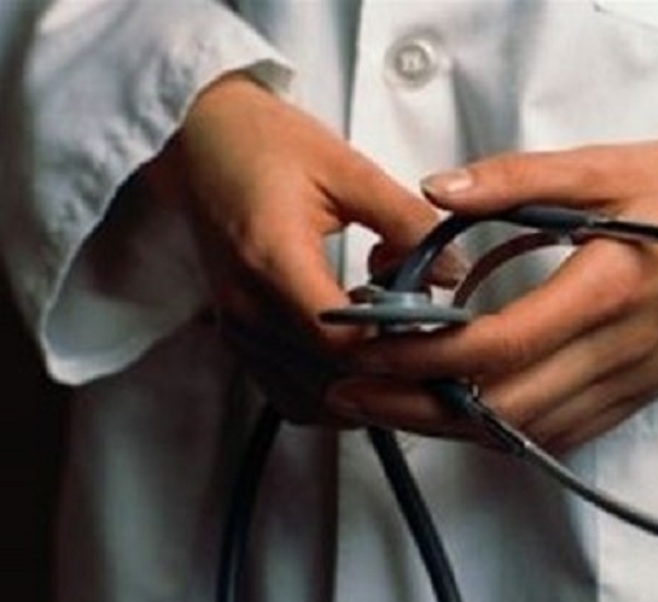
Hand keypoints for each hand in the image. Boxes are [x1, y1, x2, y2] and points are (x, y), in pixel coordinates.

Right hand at [142, 73, 448, 420]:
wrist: (199, 141)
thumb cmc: (267, 145)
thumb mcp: (348, 170)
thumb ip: (404, 222)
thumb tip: (452, 273)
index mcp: (273, 259)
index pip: (340, 339)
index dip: (393, 345)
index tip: (432, 329)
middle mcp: (247, 307)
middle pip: (329, 378)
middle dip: (387, 371)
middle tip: (431, 349)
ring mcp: (238, 328)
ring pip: (311, 398)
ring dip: (362, 386)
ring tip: (397, 351)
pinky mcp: (237, 337)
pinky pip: (289, 394)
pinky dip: (332, 391)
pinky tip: (361, 363)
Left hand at [327, 125, 657, 449]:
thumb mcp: (609, 165)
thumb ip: (516, 180)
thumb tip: (436, 190)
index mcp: (609, 288)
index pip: (497, 347)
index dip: (421, 358)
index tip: (362, 351)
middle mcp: (622, 350)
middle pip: (503, 409)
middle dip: (418, 411)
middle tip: (352, 396)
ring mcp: (637, 379)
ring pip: (530, 432)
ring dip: (455, 426)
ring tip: (393, 406)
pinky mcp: (646, 389)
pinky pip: (567, 432)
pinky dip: (508, 430)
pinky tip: (470, 411)